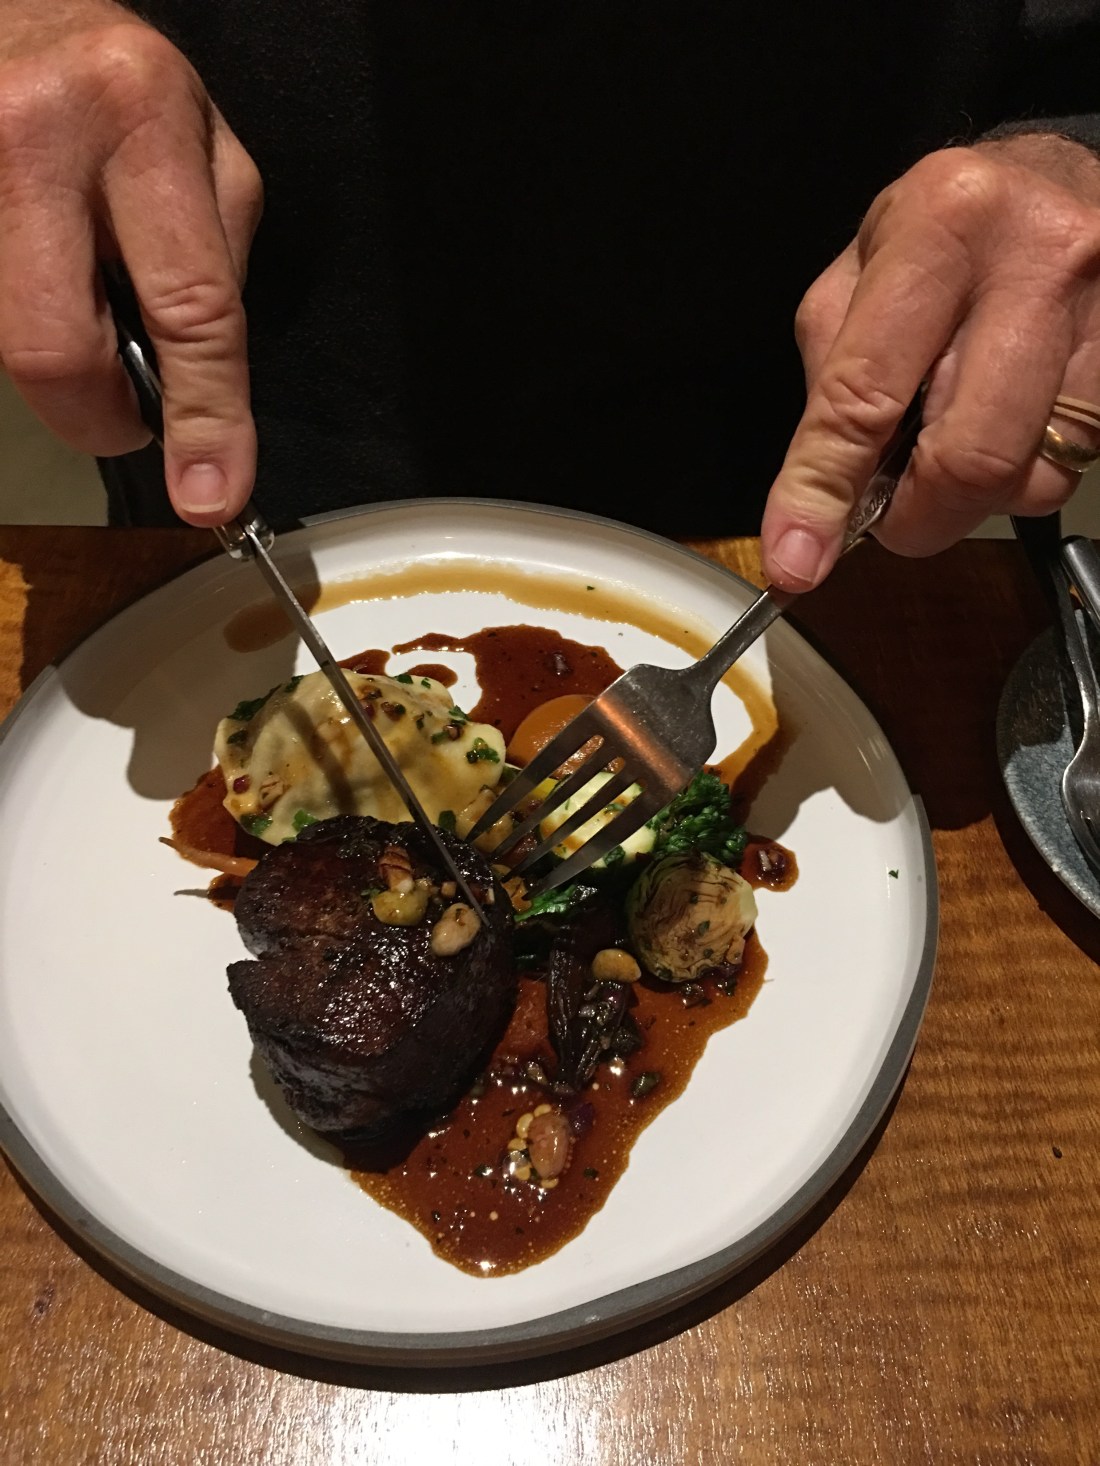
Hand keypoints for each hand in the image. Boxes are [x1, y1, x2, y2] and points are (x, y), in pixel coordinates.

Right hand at [0, 1, 261, 523]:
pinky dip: (20, 321)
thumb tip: (203, 383)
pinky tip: (40, 278)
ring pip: (12, 344)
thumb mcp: (203, 143)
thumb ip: (217, 254)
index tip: (211, 494)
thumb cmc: (117, 87)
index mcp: (139, 119)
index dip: (204, 418)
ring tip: (77, 294)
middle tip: (122, 410)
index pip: (190, 307)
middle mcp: (37, 134)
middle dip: (98, 413)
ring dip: (59, 359)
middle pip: (57, 349)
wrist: (10, 10)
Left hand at [761, 134, 1099, 589]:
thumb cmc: (949, 232)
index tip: (795, 562)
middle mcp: (1037, 261)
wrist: (1061, 177)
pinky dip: (1026, 472)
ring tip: (958, 434)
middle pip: (970, 459)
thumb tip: (818, 506)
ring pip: (1032, 477)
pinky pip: (1077, 466)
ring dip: (976, 494)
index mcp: (940, 228)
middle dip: (917, 517)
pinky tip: (1012, 422)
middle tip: (894, 512)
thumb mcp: (861, 274)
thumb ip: (833, 384)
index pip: (865, 395)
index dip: (823, 492)